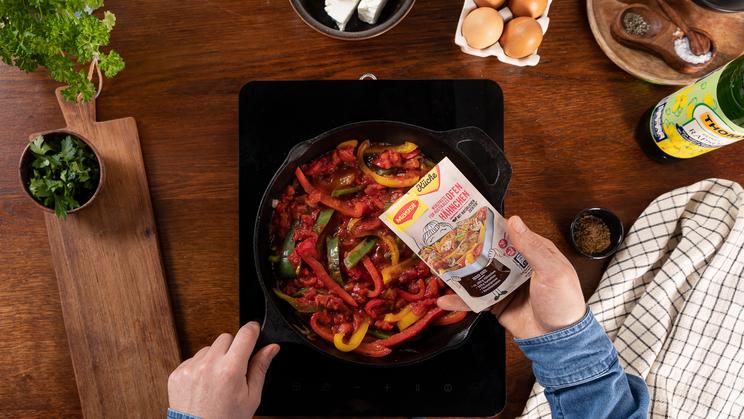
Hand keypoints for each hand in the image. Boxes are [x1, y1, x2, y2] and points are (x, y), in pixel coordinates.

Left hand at [168, 322, 279, 418]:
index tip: (254, 330)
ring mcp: (191, 368)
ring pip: (209, 347)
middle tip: (234, 367)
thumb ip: (260, 367)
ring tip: (217, 379)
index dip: (253, 329)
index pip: (245, 333)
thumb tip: (272, 348)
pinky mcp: (178, 373)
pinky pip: (193, 358)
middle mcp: (209, 365)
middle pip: (226, 337)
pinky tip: (204, 383)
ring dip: (215, 357)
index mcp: (231, 369)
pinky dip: (200, 367)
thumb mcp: (252, 396)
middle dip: (233, 348)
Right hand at [438, 216, 585, 338]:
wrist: (558, 341)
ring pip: (478, 275)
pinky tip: (445, 300)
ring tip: (438, 268)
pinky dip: (460, 300)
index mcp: (534, 252)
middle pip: (488, 253)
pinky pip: (475, 299)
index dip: (489, 226)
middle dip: (467, 249)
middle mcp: (517, 266)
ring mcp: (505, 285)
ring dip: (459, 273)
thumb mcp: (552, 270)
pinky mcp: (496, 303)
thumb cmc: (563, 303)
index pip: (508, 234)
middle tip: (445, 241)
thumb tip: (514, 221)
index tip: (468, 219)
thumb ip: (532, 247)